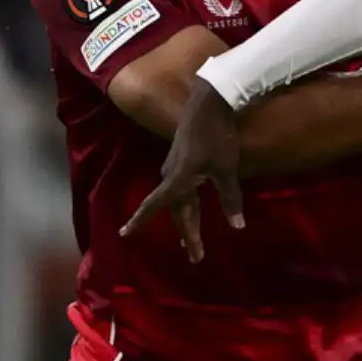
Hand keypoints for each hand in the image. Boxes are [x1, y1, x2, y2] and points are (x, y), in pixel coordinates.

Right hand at [121, 78, 242, 262]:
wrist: (210, 103)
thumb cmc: (218, 136)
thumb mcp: (227, 170)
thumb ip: (231, 198)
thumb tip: (238, 227)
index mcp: (177, 180)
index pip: (154, 206)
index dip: (139, 221)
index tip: (123, 235)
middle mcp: (171, 176)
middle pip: (176, 211)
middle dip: (187, 234)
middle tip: (196, 256)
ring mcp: (175, 167)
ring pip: (180, 202)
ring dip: (188, 221)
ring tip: (193, 242)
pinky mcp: (182, 161)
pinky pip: (182, 190)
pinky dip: (188, 205)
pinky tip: (193, 208)